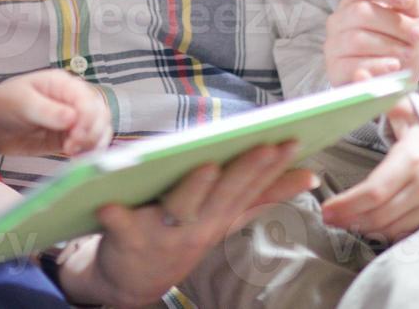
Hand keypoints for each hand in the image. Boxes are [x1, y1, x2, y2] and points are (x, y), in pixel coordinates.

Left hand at [0, 70, 111, 156]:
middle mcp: (73, 99)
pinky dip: (89, 152)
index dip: (87, 118)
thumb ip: (46, 110)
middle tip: (70, 148)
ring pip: (100, 130)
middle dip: (91, 132)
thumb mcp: (21, 103)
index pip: (88, 99)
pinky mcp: (69, 138)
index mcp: (63, 84)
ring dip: (93, 143)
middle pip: (100, 114)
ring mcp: (73, 120)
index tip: (74, 136)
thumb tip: (72, 118)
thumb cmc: (3, 104)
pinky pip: (89, 145)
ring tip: (72, 153)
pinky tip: (76, 159)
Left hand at [56, 141, 316, 306]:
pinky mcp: (125, 236)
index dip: (273, 164)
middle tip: (265, 144)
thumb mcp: (226, 218)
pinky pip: (121, 224)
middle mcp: (197, 225)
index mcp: (219, 215)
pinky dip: (116, 215)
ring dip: (194, 189)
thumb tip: (310, 174)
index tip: (292, 139)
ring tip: (207, 166)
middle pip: (224, 193)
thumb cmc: (180, 236)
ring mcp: (162, 232)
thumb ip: (264, 195)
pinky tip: (108, 202)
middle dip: (246, 169)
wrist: (130, 280)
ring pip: (181, 208)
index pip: (251, 186)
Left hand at [321, 95, 418, 242]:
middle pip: (379, 214)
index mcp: (413, 157)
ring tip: (347, 221)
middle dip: (350, 219)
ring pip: (392, 227)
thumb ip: (381, 93)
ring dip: (365, 227)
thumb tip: (360, 73)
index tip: (327, 209)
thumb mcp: (409, 108)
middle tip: (330, 218)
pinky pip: (409, 232)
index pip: (374, 191)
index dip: (347, 204)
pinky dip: (387, 232)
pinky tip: (372, 225)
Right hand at [325, 0, 418, 86]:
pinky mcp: (335, 72)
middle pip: (361, 12)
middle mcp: (337, 21)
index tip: (408, 0)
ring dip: (390, 46)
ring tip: (407, 55)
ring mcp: (333, 47)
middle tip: (417, 35)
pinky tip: (393, 67)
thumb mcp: (411, 20)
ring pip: (358, 39)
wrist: (395, 83)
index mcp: (353, 3)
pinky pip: (353, 66)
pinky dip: (378, 66)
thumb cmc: (400, 46)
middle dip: (395, 24)